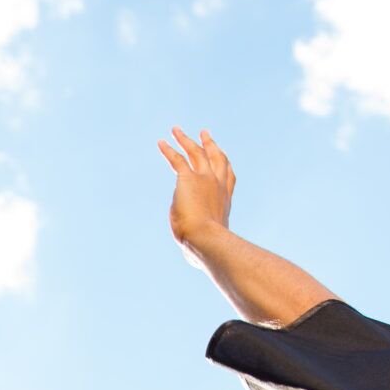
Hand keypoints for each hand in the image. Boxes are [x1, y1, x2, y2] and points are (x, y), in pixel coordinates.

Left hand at [157, 128, 235, 260]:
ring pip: (195, 152)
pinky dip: (169, 149)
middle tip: (205, 134)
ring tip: (176, 130)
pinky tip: (161, 142)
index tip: (223, 155)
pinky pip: (176, 159)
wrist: (207, 241)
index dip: (225, 165)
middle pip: (216, 158)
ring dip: (186, 139)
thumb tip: (195, 258)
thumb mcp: (208, 244)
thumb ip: (203, 245)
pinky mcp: (188, 178)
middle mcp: (218, 185)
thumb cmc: (208, 250)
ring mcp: (205, 179)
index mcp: (225, 200)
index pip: (228, 178)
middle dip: (210, 145)